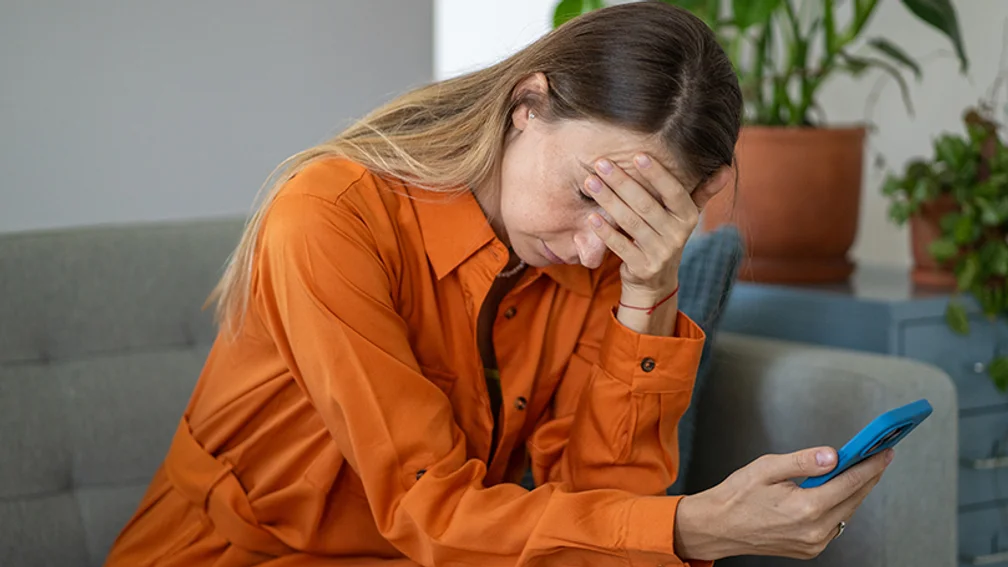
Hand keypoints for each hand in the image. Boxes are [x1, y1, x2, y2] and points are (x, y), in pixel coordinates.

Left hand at [584, 154, 730, 294]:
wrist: (655, 280)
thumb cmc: (666, 236)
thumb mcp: (686, 216)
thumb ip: (702, 191)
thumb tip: (726, 169)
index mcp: (689, 218)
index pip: (674, 192)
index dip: (657, 174)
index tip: (638, 155)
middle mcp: (677, 236)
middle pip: (646, 205)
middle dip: (622, 182)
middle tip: (601, 164)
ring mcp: (660, 254)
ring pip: (630, 222)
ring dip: (608, 200)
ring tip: (590, 182)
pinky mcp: (642, 268)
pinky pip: (620, 246)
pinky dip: (606, 231)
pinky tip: (592, 216)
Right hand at [673, 446, 893, 561]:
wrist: (718, 527)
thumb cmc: (737, 496)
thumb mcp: (766, 468)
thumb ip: (803, 461)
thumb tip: (834, 455)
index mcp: (805, 508)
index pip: (849, 481)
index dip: (870, 464)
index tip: (884, 451)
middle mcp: (814, 530)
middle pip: (853, 498)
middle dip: (868, 476)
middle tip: (879, 456)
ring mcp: (813, 543)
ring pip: (846, 512)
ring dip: (855, 491)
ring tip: (861, 470)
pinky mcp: (810, 549)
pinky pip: (834, 525)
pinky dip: (840, 506)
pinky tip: (838, 492)